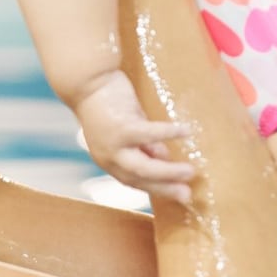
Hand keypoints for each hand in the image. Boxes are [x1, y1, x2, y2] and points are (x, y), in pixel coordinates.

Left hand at [73, 69, 194, 202]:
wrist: (86, 80)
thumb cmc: (109, 103)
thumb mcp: (128, 129)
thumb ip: (144, 145)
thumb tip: (165, 158)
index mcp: (109, 160)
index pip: (136, 182)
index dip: (159, 189)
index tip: (181, 196)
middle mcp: (108, 157)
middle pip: (139, 179)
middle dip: (165, 187)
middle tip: (187, 194)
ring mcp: (113, 144)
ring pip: (142, 167)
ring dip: (167, 171)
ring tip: (190, 172)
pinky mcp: (120, 127)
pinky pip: (149, 134)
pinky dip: (168, 134)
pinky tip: (187, 132)